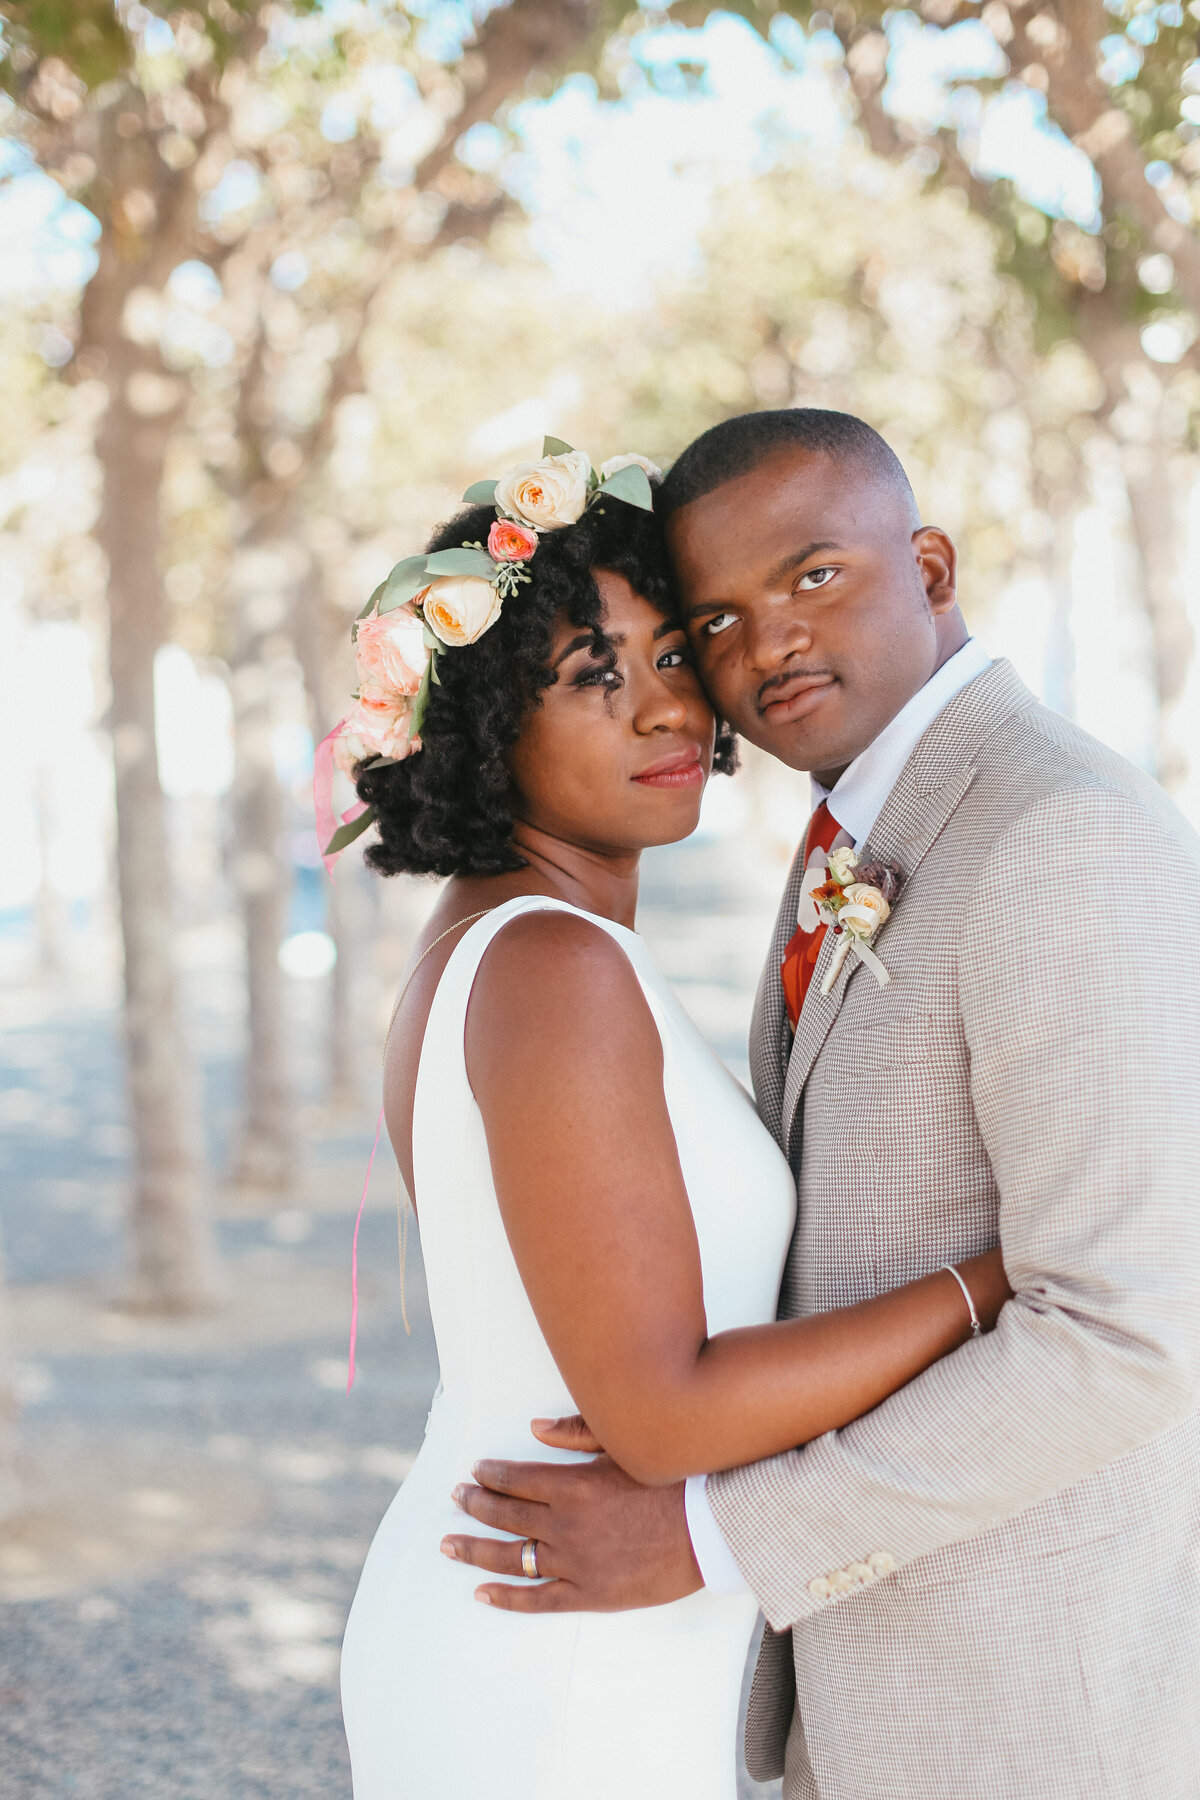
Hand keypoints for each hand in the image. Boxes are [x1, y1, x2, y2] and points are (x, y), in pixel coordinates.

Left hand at [440, 1422, 702, 1612]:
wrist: (712, 1528)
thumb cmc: (672, 1479)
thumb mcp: (624, 1447)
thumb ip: (575, 1434)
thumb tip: (533, 1427)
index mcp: (573, 1485)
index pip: (516, 1479)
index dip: (490, 1475)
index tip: (474, 1472)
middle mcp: (566, 1525)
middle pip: (506, 1515)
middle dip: (475, 1505)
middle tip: (455, 1499)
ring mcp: (576, 1563)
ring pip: (512, 1557)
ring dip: (475, 1549)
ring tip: (449, 1544)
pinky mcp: (590, 1594)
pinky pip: (538, 1599)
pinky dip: (507, 1598)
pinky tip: (483, 1593)